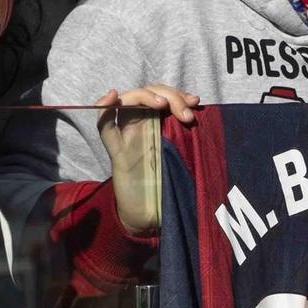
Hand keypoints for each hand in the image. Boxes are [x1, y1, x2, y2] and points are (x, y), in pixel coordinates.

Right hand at [96, 85, 200, 234]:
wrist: (151, 213)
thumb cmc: (168, 184)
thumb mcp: (184, 154)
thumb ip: (188, 136)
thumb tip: (202, 115)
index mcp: (157, 124)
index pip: (163, 96)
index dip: (178, 94)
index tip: (195, 102)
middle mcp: (140, 125)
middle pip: (147, 94)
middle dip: (169, 97)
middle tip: (186, 115)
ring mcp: (126, 136)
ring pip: (127, 101)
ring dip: (145, 97)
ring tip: (162, 105)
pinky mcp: (116, 152)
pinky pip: (104, 125)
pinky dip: (104, 107)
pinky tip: (112, 96)